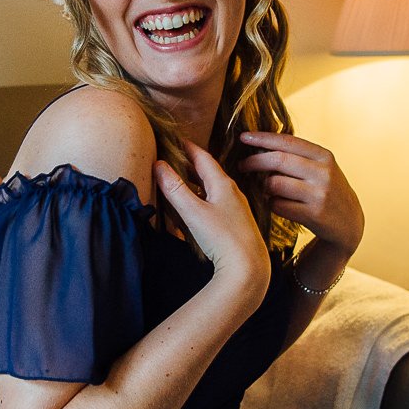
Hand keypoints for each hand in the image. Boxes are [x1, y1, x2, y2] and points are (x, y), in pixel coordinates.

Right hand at [157, 141, 270, 302]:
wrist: (249, 268)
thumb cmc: (222, 238)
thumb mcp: (193, 212)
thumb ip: (175, 189)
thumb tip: (159, 165)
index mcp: (223, 184)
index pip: (203, 158)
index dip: (188, 148)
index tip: (176, 140)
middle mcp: (232, 193)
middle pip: (208, 173)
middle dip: (190, 165)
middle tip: (173, 159)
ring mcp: (236, 209)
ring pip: (212, 189)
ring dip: (195, 184)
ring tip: (179, 183)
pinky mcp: (236, 224)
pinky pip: (216, 204)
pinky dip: (202, 200)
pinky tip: (195, 210)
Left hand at [234, 131, 364, 254]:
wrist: (349, 222)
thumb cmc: (327, 190)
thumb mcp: (321, 167)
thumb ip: (298, 156)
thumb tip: (259, 145)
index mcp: (323, 156)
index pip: (287, 141)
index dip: (262, 138)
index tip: (243, 137)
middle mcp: (323, 173)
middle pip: (277, 160)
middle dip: (254, 161)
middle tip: (242, 165)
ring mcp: (319, 194)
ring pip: (275, 184)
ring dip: (264, 186)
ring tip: (266, 189)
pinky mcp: (314, 214)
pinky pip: (278, 205)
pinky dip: (273, 204)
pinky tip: (278, 204)